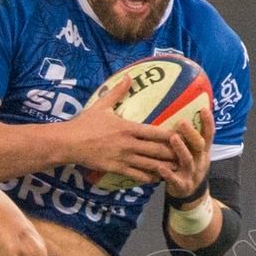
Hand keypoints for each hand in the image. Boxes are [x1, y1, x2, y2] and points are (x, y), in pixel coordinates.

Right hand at [58, 74, 175, 187]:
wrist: (69, 143)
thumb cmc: (85, 123)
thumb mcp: (102, 105)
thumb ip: (118, 92)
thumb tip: (128, 76)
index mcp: (128, 128)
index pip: (155, 132)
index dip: (172, 135)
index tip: (184, 135)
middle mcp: (129, 144)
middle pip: (157, 150)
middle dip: (173, 153)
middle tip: (186, 155)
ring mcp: (123, 158)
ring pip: (150, 165)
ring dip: (165, 167)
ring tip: (178, 168)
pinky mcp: (116, 169)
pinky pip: (137, 175)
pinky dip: (149, 177)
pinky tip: (158, 178)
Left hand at [162, 112, 210, 201]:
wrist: (190, 194)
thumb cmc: (188, 167)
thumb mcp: (195, 153)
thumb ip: (192, 138)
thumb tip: (184, 113)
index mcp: (203, 152)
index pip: (209, 135)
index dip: (208, 123)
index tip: (204, 109)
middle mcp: (200, 161)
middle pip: (199, 146)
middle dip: (192, 134)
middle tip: (182, 122)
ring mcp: (192, 174)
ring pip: (188, 161)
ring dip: (181, 149)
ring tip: (173, 138)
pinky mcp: (182, 186)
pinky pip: (175, 180)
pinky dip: (168, 174)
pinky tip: (160, 167)